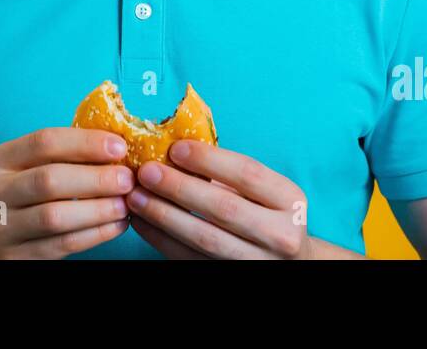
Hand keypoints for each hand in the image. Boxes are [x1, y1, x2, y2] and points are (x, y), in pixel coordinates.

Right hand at [0, 127, 133, 257]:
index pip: (43, 142)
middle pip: (49, 179)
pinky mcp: (15, 258)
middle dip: (96, 178)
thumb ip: (57, 158)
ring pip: (55, 216)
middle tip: (128, 178)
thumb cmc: (15, 201)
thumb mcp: (21, 172)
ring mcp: (0, 228)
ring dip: (98, 209)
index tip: (119, 146)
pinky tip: (116, 225)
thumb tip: (115, 144)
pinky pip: (62, 244)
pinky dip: (95, 234)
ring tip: (125, 203)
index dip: (85, 142)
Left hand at [127, 140, 314, 258]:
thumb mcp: (264, 190)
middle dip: (179, 188)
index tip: (175, 148)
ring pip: (203, 238)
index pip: (247, 174)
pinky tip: (143, 222)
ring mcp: (257, 262)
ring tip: (136, 196)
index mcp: (289, 201)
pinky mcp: (230, 278)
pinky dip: (161, 239)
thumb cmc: (267, 213)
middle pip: (223, 209)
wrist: (289, 262)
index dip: (209, 160)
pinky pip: (189, 259)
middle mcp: (280, 235)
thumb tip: (175, 150)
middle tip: (147, 171)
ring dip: (163, 215)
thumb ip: (229, 173)